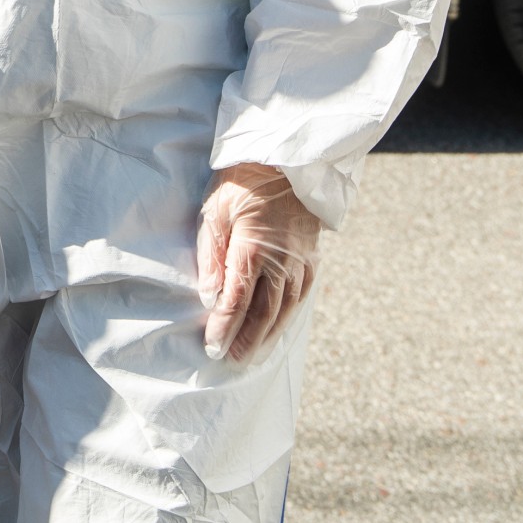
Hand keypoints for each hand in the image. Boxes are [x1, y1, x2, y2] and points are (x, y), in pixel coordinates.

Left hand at [196, 163, 319, 363]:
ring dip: (268, 336)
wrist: (285, 161)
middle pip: (264, 313)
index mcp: (253, 248)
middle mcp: (282, 261)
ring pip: (285, 310)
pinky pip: (301, 296)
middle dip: (246, 340)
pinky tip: (277, 329)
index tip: (213, 347)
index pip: (237, 300)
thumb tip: (210, 297)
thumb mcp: (215, 211)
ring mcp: (301, 261)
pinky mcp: (312, 258)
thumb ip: (211, 256)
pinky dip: (288, 318)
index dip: (225, 327)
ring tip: (252, 355)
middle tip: (231, 360)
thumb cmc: (241, 182)